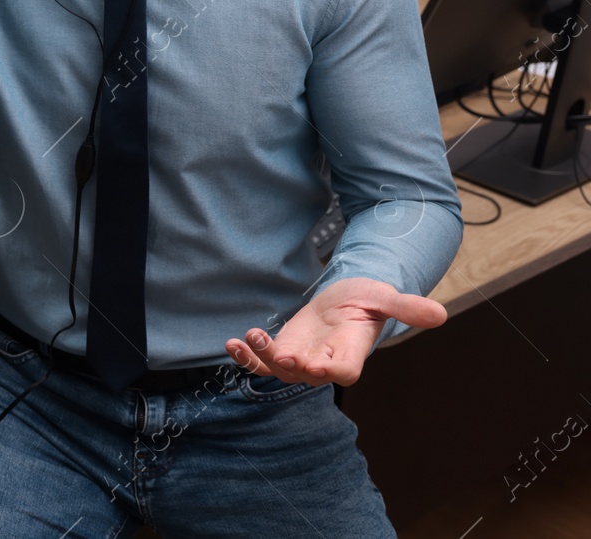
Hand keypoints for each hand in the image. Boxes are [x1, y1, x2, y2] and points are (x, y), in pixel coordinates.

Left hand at [224, 277, 446, 386]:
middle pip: (306, 375)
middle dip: (291, 367)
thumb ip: (407, 307)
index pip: (344, 372)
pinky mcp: (283, 350)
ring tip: (247, 337)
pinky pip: (262, 360)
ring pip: (279, 371)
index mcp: (352, 352)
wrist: (346, 297)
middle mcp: (325, 362)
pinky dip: (246, 355)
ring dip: (261, 358)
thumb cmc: (368, 298)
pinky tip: (232, 342)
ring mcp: (302, 359)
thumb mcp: (385, 297)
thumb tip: (440, 314)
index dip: (331, 371)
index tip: (318, 364)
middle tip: (280, 354)